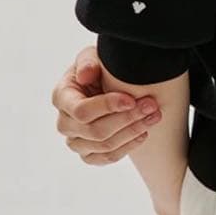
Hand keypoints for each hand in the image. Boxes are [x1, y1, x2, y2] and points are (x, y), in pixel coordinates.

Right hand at [52, 44, 162, 164]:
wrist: (104, 81)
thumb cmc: (96, 66)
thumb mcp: (91, 56)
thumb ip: (88, 62)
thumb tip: (84, 76)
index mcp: (62, 97)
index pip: (82, 111)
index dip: (107, 107)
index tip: (131, 99)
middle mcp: (65, 123)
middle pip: (95, 131)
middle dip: (126, 119)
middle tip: (151, 106)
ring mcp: (76, 142)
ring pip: (104, 147)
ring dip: (132, 132)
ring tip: (153, 116)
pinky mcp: (89, 154)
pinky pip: (107, 158)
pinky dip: (127, 147)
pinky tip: (143, 132)